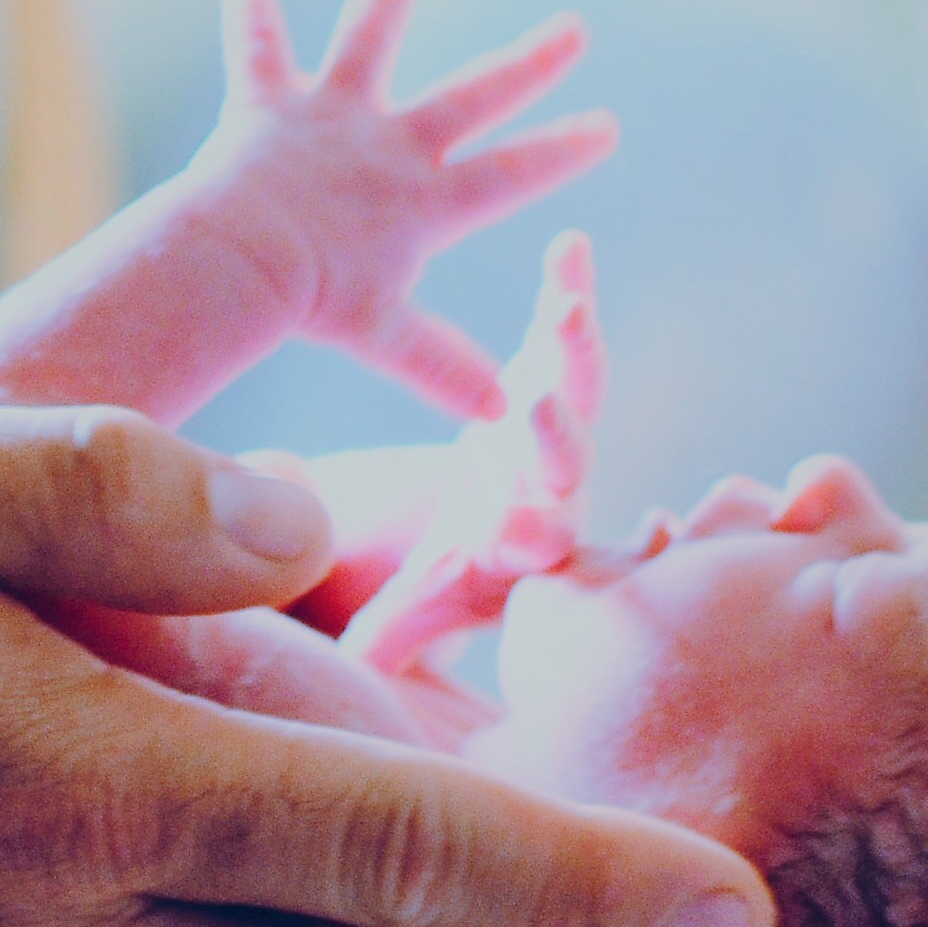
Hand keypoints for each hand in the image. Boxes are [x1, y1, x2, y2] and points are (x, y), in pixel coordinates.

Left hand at [187, 0, 616, 422]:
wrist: (245, 263)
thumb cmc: (313, 305)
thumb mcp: (386, 338)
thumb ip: (444, 368)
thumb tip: (502, 419)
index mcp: (424, 200)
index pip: (510, 174)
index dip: (559, 150)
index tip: (607, 127)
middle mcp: (390, 145)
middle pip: (473, 96)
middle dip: (528, 64)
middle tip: (574, 29)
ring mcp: (334, 116)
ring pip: (372, 32)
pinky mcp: (272, 102)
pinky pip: (257, 41)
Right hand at [338, 231, 603, 676]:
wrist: (491, 519)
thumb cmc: (449, 568)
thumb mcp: (413, 606)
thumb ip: (388, 639)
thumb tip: (351, 681)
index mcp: (522, 550)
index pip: (531, 549)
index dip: (526, 538)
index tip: (515, 533)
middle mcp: (553, 488)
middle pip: (563, 464)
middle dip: (552, 436)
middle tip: (537, 410)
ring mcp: (558, 428)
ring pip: (575, 391)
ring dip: (570, 350)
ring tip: (564, 308)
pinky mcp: (552, 372)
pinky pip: (565, 330)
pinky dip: (570, 288)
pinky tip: (570, 245)